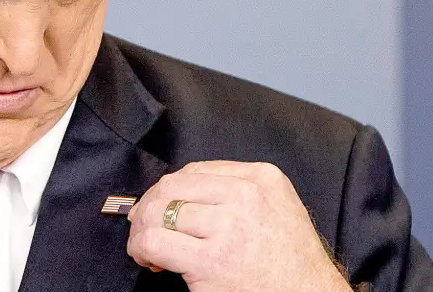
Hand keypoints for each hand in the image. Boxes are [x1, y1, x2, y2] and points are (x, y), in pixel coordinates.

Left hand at [126, 160, 351, 291]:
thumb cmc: (292, 260)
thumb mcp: (277, 206)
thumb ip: (236, 189)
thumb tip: (181, 192)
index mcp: (261, 178)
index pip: (195, 171)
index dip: (169, 189)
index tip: (159, 204)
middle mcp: (244, 197)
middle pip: (172, 187)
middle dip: (148, 205)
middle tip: (142, 224)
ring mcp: (227, 228)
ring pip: (159, 212)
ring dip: (141, 229)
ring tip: (144, 245)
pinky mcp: (211, 261)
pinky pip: (156, 242)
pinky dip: (141, 248)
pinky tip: (147, 259)